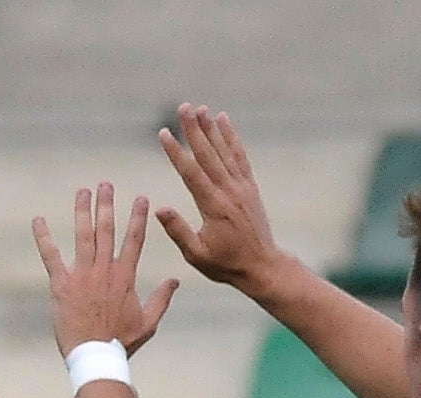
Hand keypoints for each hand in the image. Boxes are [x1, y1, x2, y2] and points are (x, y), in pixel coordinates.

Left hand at [33, 184, 179, 357]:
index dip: (138, 217)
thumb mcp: (149, 323)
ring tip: (83, 191)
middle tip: (105, 184)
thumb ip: (162, 299)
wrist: (95, 357)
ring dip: (83, 211)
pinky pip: (51, 256)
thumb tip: (176, 281)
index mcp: (125, 277)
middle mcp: (104, 270)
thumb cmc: (121, 343)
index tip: (141, 198)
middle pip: (107, 230)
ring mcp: (82, 276)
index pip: (134, 239)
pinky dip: (44, 238)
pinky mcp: (61, 285)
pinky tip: (38, 220)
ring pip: (83, 236)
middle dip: (107, 204)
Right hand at [155, 104, 281, 291]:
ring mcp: (241, 187)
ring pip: (224, 151)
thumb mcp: (196, 254)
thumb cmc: (225, 264)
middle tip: (183, 107)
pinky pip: (240, 157)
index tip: (163, 132)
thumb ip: (178, 230)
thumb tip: (158, 209)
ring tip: (201, 108)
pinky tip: (224, 121)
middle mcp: (229, 191)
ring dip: (211, 128)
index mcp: (213, 206)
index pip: (190, 173)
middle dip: (194, 129)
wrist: (262, 266)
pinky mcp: (250, 187)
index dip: (175, 151)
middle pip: (208, 154)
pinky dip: (232, 138)